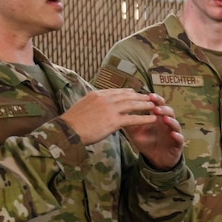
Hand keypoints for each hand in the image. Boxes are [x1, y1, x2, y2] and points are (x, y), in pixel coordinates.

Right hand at [64, 89, 182, 164]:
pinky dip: (144, 118)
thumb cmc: (70, 124)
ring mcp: (109, 109)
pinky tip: (153, 119)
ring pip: (132, 105)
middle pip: (126, 95)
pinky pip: (132, 119)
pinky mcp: (113, 121)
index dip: (126, 92)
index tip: (134, 92)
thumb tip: (94, 106)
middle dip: (139, 96)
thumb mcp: (81, 107)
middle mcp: (104, 99)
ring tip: (155, 105)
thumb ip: (91, 105)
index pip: (115, 91)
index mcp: (96, 94)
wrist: (67, 131)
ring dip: (145, 105)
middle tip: (149, 96)